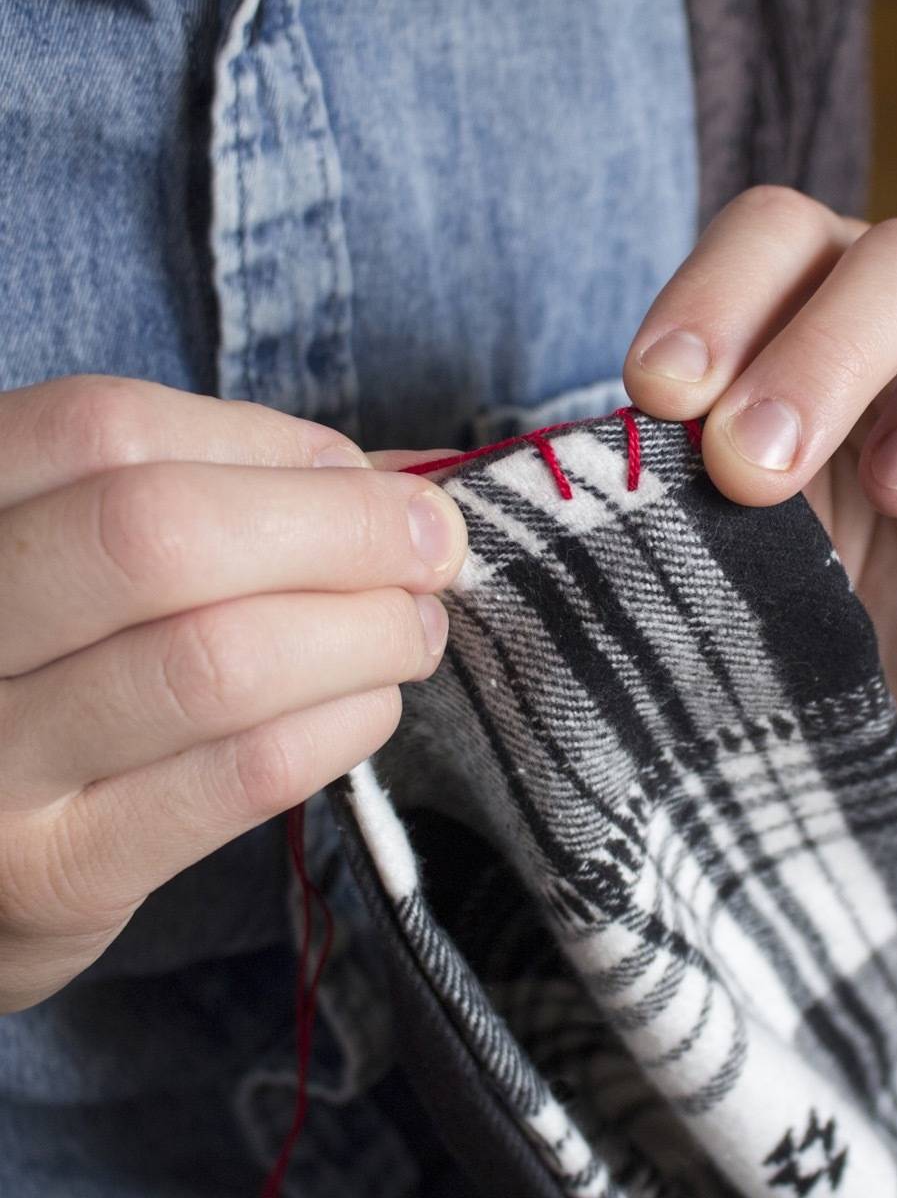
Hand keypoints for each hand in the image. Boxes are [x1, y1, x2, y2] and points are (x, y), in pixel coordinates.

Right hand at [0, 376, 466, 1012]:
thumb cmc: (50, 671)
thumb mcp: (90, 562)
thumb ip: (230, 498)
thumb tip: (414, 483)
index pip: (109, 432)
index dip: (274, 445)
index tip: (374, 480)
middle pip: (161, 536)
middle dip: (344, 530)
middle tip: (435, 550)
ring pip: (214, 662)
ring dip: (363, 634)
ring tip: (414, 632)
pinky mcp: (54, 874)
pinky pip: (238, 777)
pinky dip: (341, 725)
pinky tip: (372, 705)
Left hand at [625, 187, 896, 752]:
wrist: (833, 694)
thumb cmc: (759, 589)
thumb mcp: (704, 522)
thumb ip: (689, 455)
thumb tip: (672, 412)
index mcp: (802, 308)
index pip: (775, 231)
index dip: (717, 295)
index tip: (661, 396)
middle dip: (828, 357)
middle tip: (759, 471)